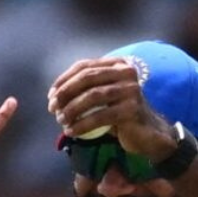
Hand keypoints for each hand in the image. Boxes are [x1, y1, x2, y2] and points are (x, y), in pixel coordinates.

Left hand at [47, 57, 175, 159]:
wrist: (146, 133)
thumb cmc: (119, 114)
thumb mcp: (101, 96)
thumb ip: (84, 89)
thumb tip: (54, 95)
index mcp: (117, 64)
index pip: (84, 66)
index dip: (64, 80)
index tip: (50, 96)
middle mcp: (126, 72)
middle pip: (87, 78)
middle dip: (65, 93)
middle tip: (52, 109)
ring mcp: (131, 89)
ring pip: (93, 96)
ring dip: (72, 109)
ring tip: (61, 121)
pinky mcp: (132, 109)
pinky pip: (101, 116)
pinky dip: (82, 124)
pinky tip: (72, 132)